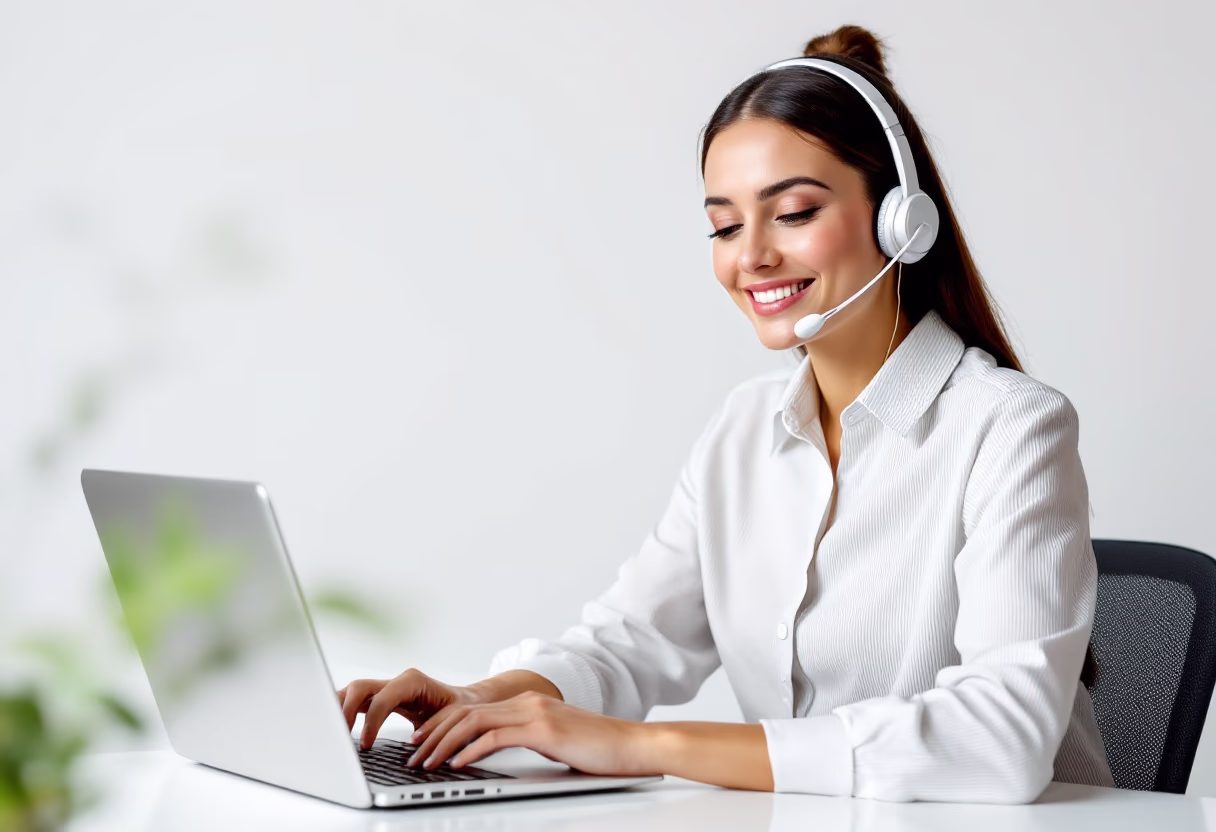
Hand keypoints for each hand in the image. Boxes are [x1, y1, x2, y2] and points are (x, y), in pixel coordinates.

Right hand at [338, 668, 483, 748]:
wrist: (466, 703)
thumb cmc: (460, 712)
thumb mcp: (449, 721)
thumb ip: (432, 730)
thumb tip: (413, 747)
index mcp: (413, 682)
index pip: (382, 698)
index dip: (370, 722)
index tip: (364, 745)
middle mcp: (397, 681)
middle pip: (360, 688)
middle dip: (345, 710)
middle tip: (338, 738)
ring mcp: (387, 688)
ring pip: (353, 692)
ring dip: (338, 710)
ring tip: (328, 734)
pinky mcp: (380, 698)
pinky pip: (356, 700)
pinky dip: (342, 711)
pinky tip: (334, 727)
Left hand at [406, 690, 657, 776]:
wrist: (632, 746)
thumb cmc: (597, 750)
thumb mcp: (553, 742)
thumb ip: (525, 740)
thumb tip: (493, 753)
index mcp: (526, 704)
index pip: (472, 710)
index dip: (442, 726)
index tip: (422, 744)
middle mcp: (526, 702)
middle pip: (465, 712)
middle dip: (433, 734)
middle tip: (412, 755)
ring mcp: (534, 713)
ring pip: (474, 722)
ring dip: (443, 743)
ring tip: (425, 763)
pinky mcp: (543, 729)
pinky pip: (496, 737)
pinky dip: (470, 750)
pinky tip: (457, 763)